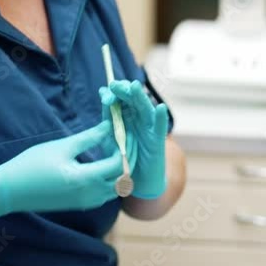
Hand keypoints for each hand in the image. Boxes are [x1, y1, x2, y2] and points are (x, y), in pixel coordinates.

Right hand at [0, 121, 122, 218]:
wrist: (10, 190)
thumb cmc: (32, 165)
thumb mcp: (62, 147)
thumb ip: (89, 138)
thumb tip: (109, 126)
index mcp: (86, 179)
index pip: (120, 164)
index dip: (126, 147)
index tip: (125, 132)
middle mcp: (91, 195)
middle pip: (123, 179)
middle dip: (128, 159)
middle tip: (124, 141)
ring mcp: (86, 202)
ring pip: (116, 189)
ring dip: (120, 171)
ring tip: (114, 150)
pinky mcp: (80, 204)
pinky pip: (105, 194)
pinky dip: (110, 180)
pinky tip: (103, 164)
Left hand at [100, 80, 168, 198]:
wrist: (137, 179)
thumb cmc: (123, 157)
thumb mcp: (111, 137)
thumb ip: (107, 120)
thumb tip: (104, 98)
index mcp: (127, 115)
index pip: (121, 98)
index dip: (113, 93)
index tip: (104, 94)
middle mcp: (139, 118)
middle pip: (133, 99)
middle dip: (124, 91)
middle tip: (115, 86)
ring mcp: (149, 128)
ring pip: (145, 109)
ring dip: (140, 97)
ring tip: (134, 86)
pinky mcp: (157, 140)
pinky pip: (160, 127)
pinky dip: (161, 118)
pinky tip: (160, 108)